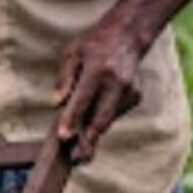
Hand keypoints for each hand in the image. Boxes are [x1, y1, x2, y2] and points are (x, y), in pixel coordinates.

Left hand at [53, 22, 142, 163]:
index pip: (83, 98)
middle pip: (101, 117)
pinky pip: (114, 114)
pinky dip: (102, 118)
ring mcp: (129, 90)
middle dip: (89, 140)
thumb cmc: (94, 44)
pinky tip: (96, 112)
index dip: (72, 118)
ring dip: (93, 132)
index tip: (64, 136)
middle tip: (76, 157)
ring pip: (108, 119)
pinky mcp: (135, 96)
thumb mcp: (72, 52)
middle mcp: (116, 81)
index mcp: (98, 69)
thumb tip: (56, 103)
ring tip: (81, 148)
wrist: (128, 35)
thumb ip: (64, 78)